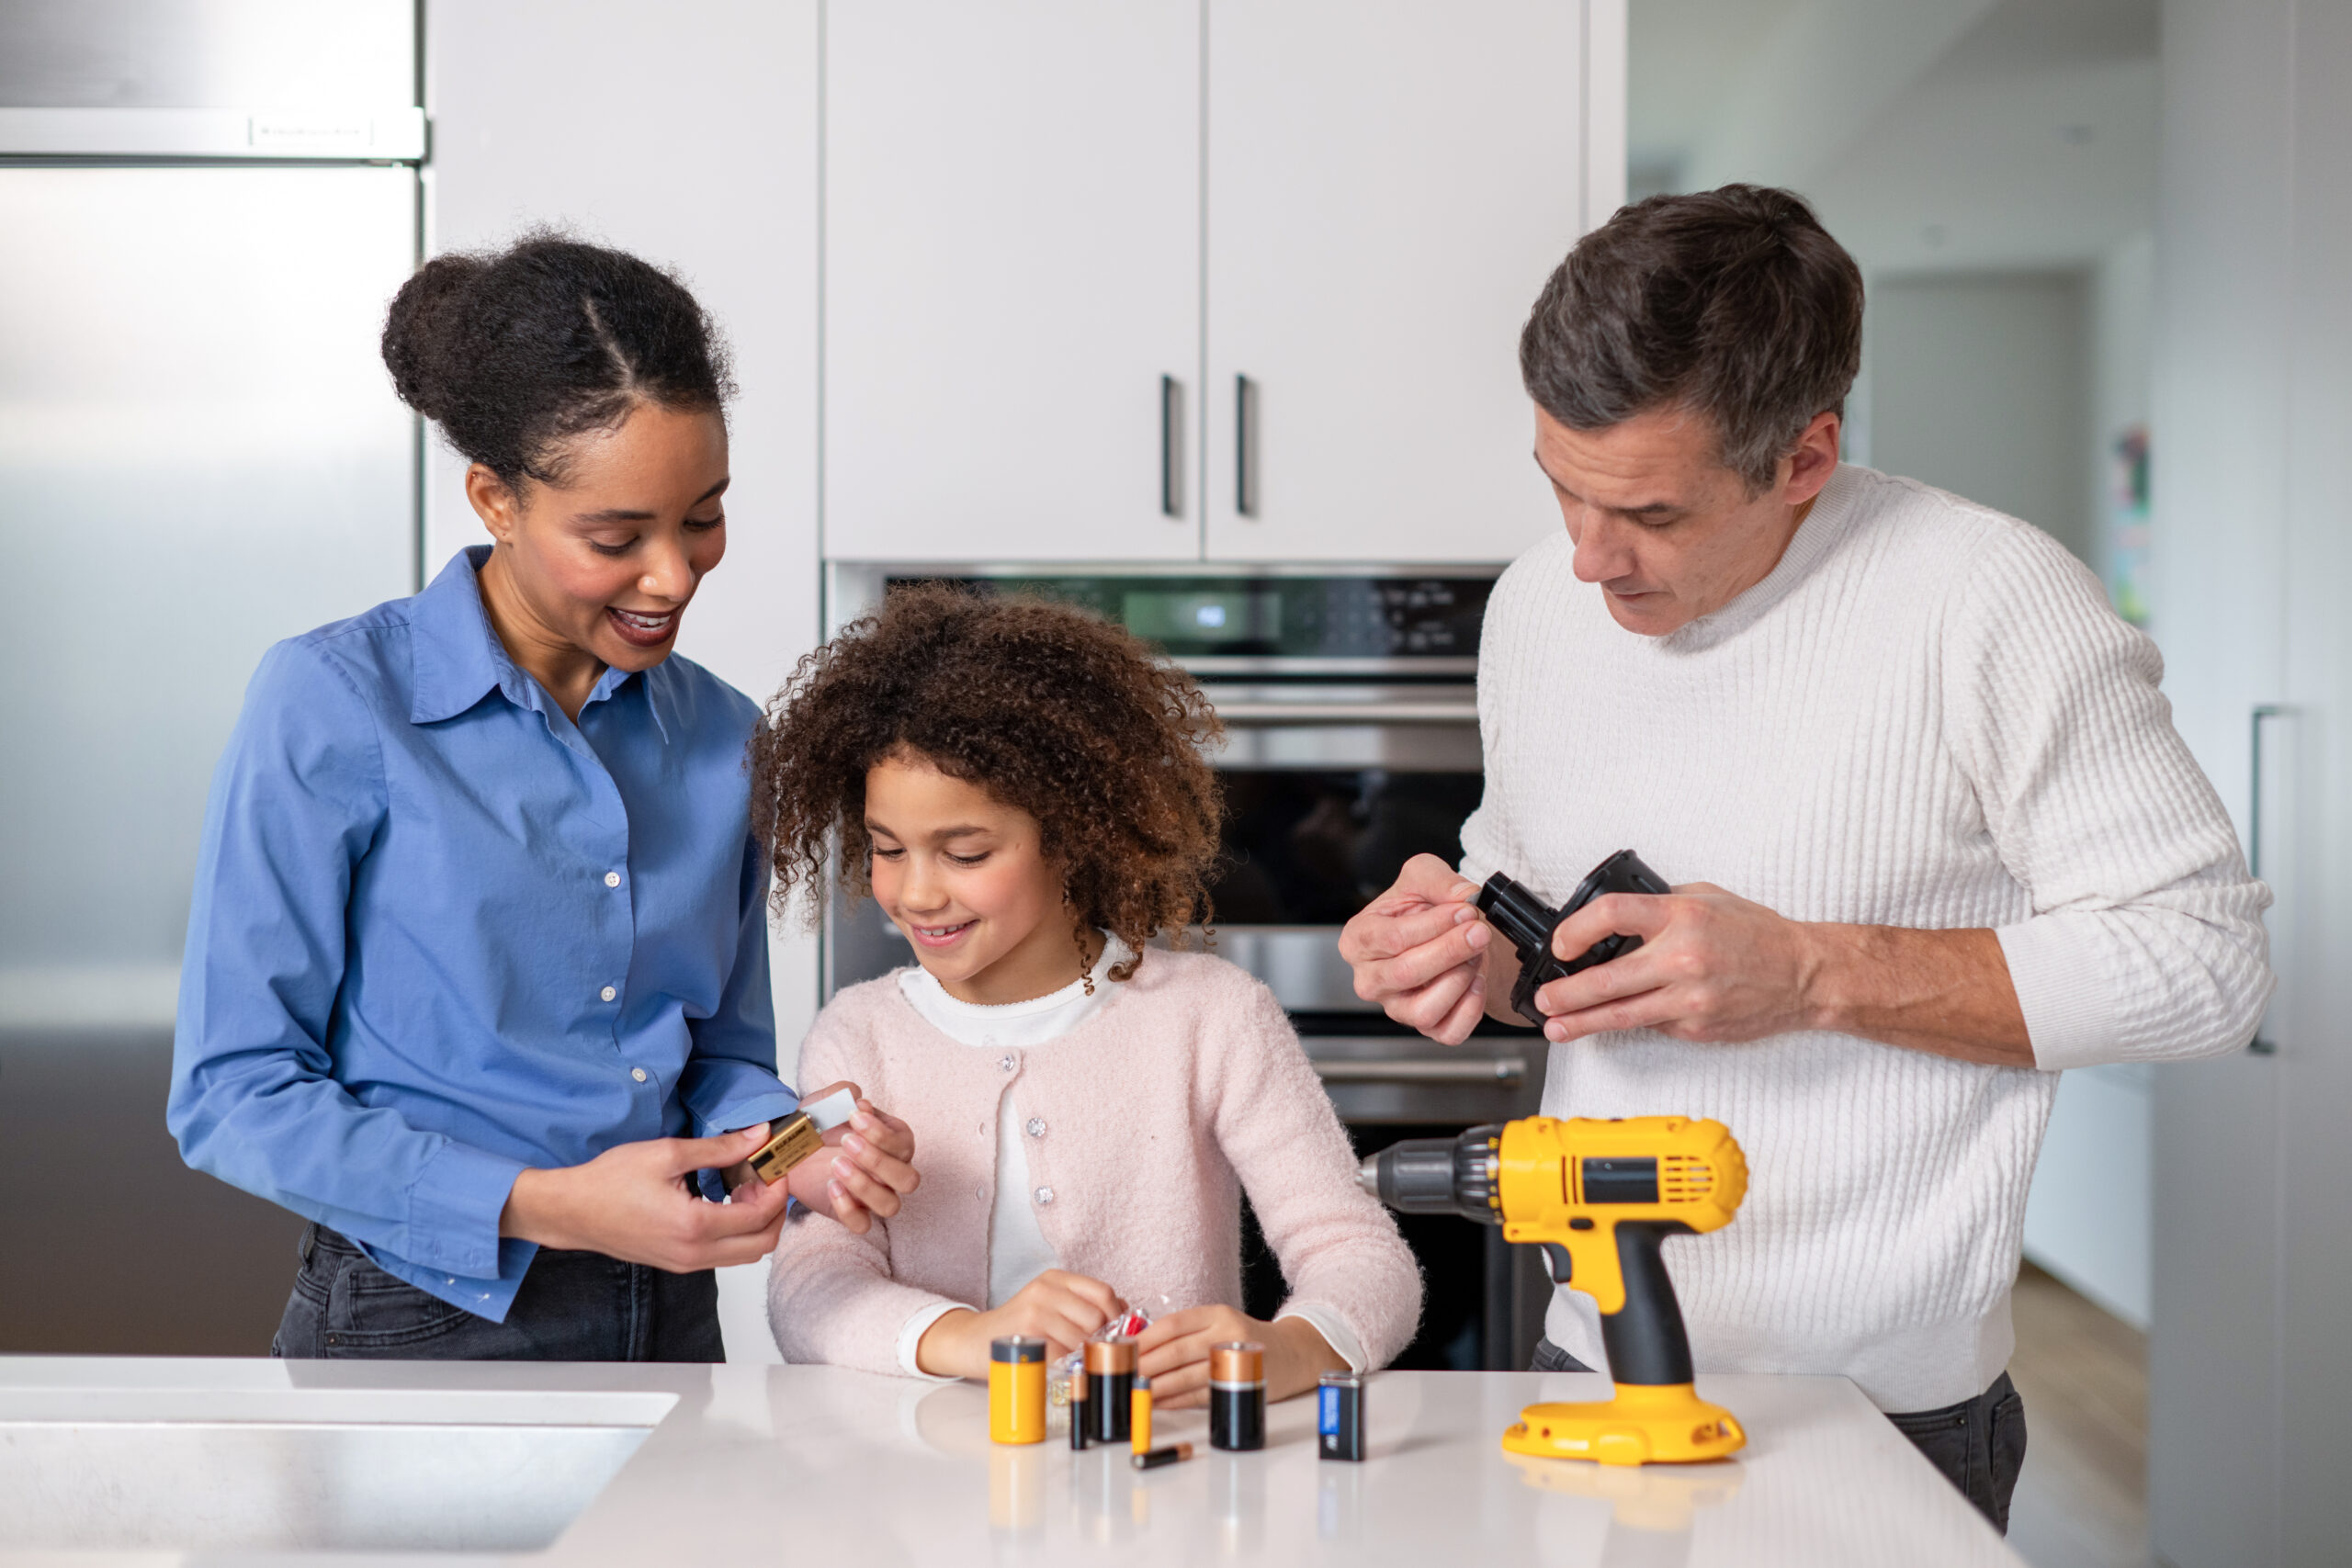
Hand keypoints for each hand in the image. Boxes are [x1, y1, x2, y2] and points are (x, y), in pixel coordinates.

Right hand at [501, 1125, 791, 1270]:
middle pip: (763, 1244)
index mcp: (695, 1226)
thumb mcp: (667, 1154)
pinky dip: (736, 1231)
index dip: (777, 1189)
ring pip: (745, 1254)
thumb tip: (759, 1135)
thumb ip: (719, 1148)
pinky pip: (723, 1254)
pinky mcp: (678, 1263)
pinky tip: (724, 1200)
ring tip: (744, 1186)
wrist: (572, 1211)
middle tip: (766, 1178)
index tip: (775, 1163)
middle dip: (775, 1211)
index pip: (761, 1216)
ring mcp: (686, 1263)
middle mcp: (694, 1253)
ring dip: (757, 1223)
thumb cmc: (610, 1181)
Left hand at [781, 1081, 920, 1234]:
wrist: (788, 1146)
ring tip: (835, 1166)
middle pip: (908, 1179)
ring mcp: (873, 1195)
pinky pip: (862, 1225)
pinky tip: (831, 1187)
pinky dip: (849, 1210)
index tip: (854, 1115)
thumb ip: (843, 1093)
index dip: (881, 1132)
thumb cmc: (817, 1123)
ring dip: (864, 1186)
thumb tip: (859, 1100)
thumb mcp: (825, 1102)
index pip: (903, 1143)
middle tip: (847, 1143)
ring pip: (890, 1205)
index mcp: (893, 1141)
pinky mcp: (852, 1212)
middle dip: (879, 1162)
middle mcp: (891, 1172)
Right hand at [915, 1270, 1127, 1378]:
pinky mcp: (1026, 1332)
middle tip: (1090, 1352)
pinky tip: (1058, 1366)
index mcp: (1056, 1279)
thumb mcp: (1050, 1306)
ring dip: (1082, 1355)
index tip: (1117, 1334)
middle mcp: (1046, 1289)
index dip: (1117, 1315)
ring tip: (1071, 1360)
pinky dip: (1066, 1365)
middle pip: (1096, 1316)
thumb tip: (1126, 1317)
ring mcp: (1035, 1309)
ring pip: (1081, 1337)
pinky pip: (1063, 1354)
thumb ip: (1082, 1306)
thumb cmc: (1018, 1328)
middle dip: (1099, 1339)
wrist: (972, 1340)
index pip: (1103, 1292)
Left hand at [1134, 1306, 1343, 1408]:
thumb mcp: (1220, 1323)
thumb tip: (1142, 1348)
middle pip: (1177, 1350)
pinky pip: (1200, 1394)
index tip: (1123, 1349)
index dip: (1145, 1338)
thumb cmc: (1246, 1339)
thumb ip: (1187, 1332)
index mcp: (1216, 1313)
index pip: (1173, 1323)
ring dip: (1158, 1386)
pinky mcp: (1239, 1383)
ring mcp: (1234, 1358)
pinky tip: (1160, 1403)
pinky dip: (1177, 1401)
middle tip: (1123, 1374)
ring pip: (1187, 1375)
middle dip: (1146, 1364)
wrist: (1293, 1353)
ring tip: (1136, 1392)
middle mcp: (1226, 1331)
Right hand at [1336, 853, 1492, 1043]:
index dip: (1435, 924)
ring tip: (1474, 954)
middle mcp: (1370, 979)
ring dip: (1459, 979)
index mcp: (1358, 939)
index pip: (1393, 938)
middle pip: (1406, 973)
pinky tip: (1476, 981)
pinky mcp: (1424, 1027)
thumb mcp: (1422, 875)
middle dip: (1451, 949)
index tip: (1465, 911)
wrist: (1447, 931)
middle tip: (1478, 930)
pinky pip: (1448, 1032)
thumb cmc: (1423, 907)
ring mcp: (1395, 1007)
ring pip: (1425, 1010)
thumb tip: (1464, 896)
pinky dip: (1470, 1009)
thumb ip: (1439, 880)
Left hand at [1530, 881, 1820, 1044]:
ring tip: (1555, 1027)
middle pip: (1606, 978)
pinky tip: (1615, 1021)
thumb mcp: (1707, 897)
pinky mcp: (1696, 1026)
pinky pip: (1653, 1024)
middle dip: (1566, 993)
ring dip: (1582, 1023)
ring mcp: (1689, 998)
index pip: (1612, 915)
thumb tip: (1614, 917)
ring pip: (1622, 1015)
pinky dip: (1633, 1021)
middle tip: (1544, 999)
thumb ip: (1660, 905)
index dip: (1576, 929)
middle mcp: (1683, 957)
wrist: (1804, 974)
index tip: (1562, 943)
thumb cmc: (1757, 933)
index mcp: (1682, 916)